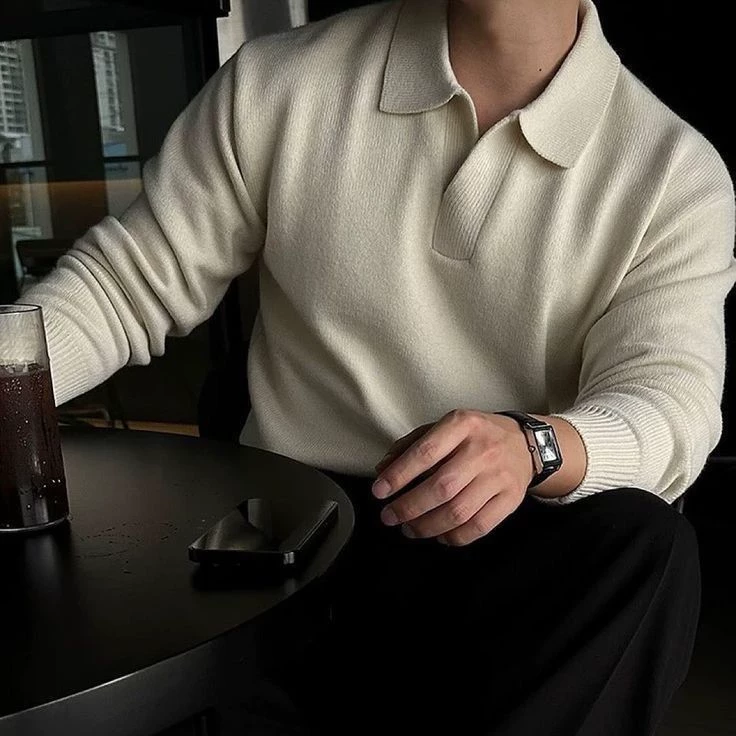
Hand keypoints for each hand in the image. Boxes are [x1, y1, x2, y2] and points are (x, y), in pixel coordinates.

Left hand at [372, 410, 534, 545]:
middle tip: (389, 516)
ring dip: (427, 526)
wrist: (525, 443)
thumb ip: (410, 445)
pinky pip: (479, 526)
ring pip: (459, 512)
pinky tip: (439, 535)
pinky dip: (454, 537)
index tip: (379, 491)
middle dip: (409, 507)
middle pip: (441, 487)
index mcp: (462, 424)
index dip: (399, 475)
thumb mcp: (444, 427)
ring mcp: (499, 476)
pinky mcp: (511, 499)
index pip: (426, 452)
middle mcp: (482, 449)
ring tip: (409, 529)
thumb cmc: (475, 436)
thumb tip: (383, 469)